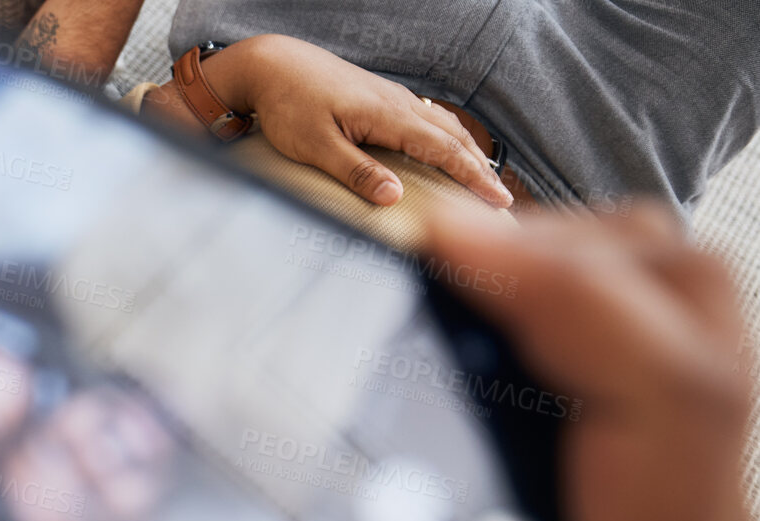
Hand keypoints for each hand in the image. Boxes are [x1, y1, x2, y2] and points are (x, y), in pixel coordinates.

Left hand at [148, 35, 512, 208]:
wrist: (273, 64)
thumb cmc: (289, 105)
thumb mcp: (316, 146)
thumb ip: (355, 171)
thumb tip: (393, 197)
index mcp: (387, 115)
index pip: (443, 150)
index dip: (473, 177)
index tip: (498, 201)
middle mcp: (397, 103)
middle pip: (451, 136)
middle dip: (479, 168)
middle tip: (502, 201)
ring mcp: (391, 98)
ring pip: (441, 125)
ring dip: (465, 152)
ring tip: (482, 178)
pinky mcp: (379, 99)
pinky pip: (424, 120)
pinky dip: (444, 138)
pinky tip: (444, 150)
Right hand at [225, 205, 753, 520]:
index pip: (674, 411)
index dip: (576, 302)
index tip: (442, 251)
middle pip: (704, 335)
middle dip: (573, 256)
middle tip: (434, 250)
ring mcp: (687, 499)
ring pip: (698, 310)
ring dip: (584, 256)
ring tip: (456, 264)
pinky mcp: (661, 459)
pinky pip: (664, 323)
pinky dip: (583, 277)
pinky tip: (482, 291)